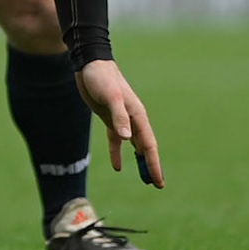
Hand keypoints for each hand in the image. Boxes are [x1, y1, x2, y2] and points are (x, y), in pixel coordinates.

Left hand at [77, 58, 163, 188]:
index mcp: (138, 115)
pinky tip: (117, 166)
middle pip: (145, 147)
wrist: (90, 64)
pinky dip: (118, 152)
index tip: (158, 181)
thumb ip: (119, 117)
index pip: (149, 145)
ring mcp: (122, 119)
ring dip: (139, 160)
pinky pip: (116, 140)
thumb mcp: (111, 97)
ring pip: (134, 145)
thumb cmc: (102, 78)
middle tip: (157, 184)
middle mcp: (133, 119)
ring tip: (144, 178)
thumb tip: (127, 138)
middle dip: (151, 165)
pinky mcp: (109, 118)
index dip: (154, 164)